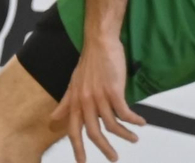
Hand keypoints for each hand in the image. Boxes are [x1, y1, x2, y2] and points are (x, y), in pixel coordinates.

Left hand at [50, 38, 144, 161]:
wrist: (99, 43)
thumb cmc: (88, 63)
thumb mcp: (73, 84)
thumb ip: (65, 103)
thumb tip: (53, 118)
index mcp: (75, 101)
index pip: (73, 129)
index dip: (77, 148)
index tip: (81, 162)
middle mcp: (85, 100)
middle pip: (93, 132)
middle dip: (104, 148)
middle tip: (114, 158)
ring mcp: (99, 96)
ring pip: (111, 125)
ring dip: (125, 135)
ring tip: (134, 139)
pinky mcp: (113, 91)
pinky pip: (125, 113)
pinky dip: (134, 121)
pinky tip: (141, 123)